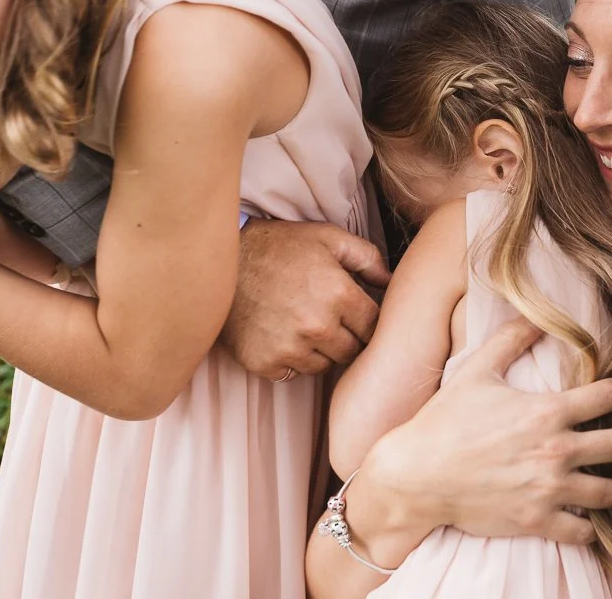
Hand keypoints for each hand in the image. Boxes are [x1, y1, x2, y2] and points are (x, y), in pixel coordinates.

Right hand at [220, 218, 389, 379]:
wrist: (220, 262)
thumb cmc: (278, 247)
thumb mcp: (328, 238)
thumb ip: (367, 258)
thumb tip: (391, 281)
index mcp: (339, 294)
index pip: (374, 326)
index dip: (368, 320)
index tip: (358, 314)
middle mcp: (318, 326)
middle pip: (352, 350)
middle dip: (347, 336)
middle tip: (330, 319)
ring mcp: (290, 348)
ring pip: (325, 365)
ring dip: (321, 351)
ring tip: (303, 324)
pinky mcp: (265, 363)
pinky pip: (293, 374)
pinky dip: (292, 360)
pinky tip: (282, 335)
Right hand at [356, 318, 611, 545]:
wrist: (416, 475)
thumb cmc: (445, 421)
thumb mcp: (476, 371)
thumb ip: (510, 340)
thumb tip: (535, 316)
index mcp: (548, 411)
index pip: (610, 396)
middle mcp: (557, 450)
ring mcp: (549, 489)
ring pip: (611, 492)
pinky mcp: (537, 521)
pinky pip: (583, 532)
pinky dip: (590, 527)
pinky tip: (587, 519)